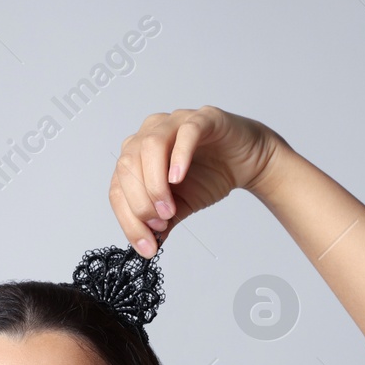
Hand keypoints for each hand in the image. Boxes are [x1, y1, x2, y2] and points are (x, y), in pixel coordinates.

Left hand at [109, 106, 286, 256]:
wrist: (246, 163)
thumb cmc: (209, 176)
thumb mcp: (180, 206)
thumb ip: (161, 222)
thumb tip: (147, 245)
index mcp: (136, 156)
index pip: (118, 187)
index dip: (127, 219)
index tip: (146, 246)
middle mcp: (149, 134)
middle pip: (127, 166)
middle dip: (140, 202)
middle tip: (160, 223)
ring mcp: (174, 122)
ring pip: (150, 146)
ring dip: (154, 183)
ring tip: (169, 209)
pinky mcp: (202, 118)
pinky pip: (186, 132)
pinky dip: (178, 156)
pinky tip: (178, 178)